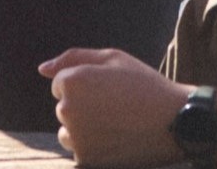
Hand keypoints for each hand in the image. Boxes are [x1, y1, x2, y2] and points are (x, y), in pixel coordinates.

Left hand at [39, 48, 187, 167]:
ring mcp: (76, 137)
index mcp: (72, 81)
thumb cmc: (143, 84)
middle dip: (84, 105)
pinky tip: (117, 139)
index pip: (61, 83)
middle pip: (63, 107)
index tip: (110, 88)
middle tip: (117, 106)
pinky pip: (79, 150)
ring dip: (84, 128)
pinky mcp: (85, 159)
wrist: (174, 121)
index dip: (87, 84)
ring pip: (67, 131)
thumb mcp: (112, 58)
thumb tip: (42, 69)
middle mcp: (67, 110)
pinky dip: (94, 146)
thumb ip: (73, 58)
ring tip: (116, 123)